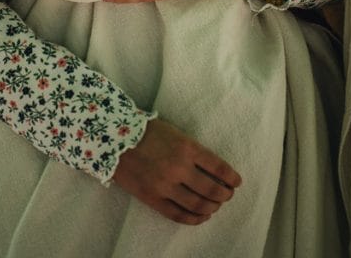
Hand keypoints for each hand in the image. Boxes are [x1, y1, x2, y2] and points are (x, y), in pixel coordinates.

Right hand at [112, 117, 241, 223]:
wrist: (114, 138)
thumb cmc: (147, 131)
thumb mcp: (175, 132)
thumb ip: (193, 150)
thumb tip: (213, 169)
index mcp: (186, 147)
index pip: (218, 168)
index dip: (231, 178)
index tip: (237, 182)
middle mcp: (178, 168)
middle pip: (212, 190)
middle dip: (224, 195)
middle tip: (228, 194)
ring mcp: (165, 186)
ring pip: (198, 205)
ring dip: (212, 207)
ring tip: (215, 205)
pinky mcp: (153, 199)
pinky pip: (179, 215)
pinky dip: (194, 219)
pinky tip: (201, 216)